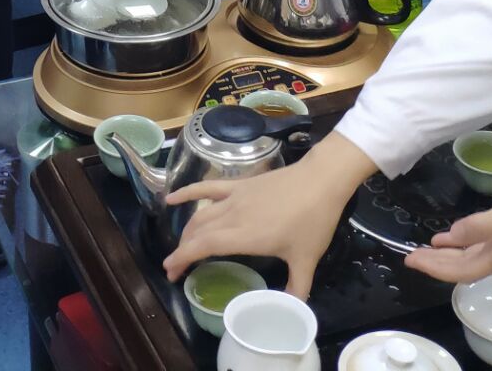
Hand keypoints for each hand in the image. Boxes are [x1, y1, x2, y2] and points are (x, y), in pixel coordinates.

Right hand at [162, 132, 376, 297]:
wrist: (321, 181)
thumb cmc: (313, 221)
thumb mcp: (307, 260)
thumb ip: (298, 288)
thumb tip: (293, 310)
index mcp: (245, 236)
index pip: (203, 247)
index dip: (183, 258)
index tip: (171, 273)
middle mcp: (233, 216)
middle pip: (198, 233)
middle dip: (181, 251)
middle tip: (175, 269)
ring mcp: (234, 198)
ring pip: (200, 215)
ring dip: (186, 232)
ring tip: (181, 248)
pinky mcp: (239, 185)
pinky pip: (207, 189)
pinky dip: (187, 193)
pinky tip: (170, 198)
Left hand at [405, 175, 491, 283]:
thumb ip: (480, 227)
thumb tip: (451, 239)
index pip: (460, 270)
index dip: (435, 268)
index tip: (411, 262)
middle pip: (463, 267)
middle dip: (436, 263)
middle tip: (410, 257)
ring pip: (471, 257)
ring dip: (447, 254)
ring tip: (426, 248)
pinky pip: (481, 245)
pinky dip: (463, 242)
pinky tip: (454, 235)